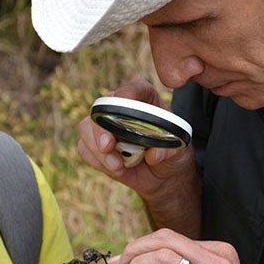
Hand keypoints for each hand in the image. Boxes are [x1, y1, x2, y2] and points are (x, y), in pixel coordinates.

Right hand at [77, 78, 196, 201]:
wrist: (161, 173)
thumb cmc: (171, 152)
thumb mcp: (179, 150)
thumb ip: (169, 150)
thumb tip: (152, 155)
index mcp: (144, 98)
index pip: (132, 90)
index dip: (125, 97)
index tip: (121, 114)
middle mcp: (119, 106)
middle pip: (100, 108)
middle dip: (101, 129)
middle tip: (108, 146)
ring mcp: (103, 124)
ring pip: (86, 128)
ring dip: (98, 150)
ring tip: (118, 167)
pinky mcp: (94, 143)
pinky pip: (84, 148)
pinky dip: (97, 161)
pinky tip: (115, 169)